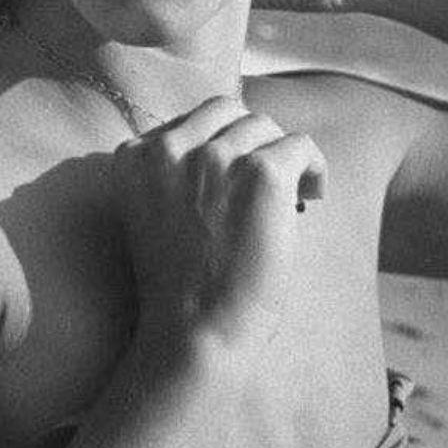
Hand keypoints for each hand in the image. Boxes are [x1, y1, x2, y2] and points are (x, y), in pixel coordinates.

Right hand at [111, 97, 326, 354]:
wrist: (193, 336)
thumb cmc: (179, 289)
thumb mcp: (156, 215)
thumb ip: (176, 173)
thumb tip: (236, 139)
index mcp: (135, 156)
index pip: (189, 121)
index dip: (220, 145)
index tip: (235, 179)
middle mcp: (170, 147)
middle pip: (227, 111)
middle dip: (250, 139)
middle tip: (267, 180)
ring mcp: (215, 157)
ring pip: (264, 125)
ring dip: (279, 157)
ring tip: (291, 197)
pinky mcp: (261, 172)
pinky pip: (300, 145)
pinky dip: (313, 167)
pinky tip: (313, 195)